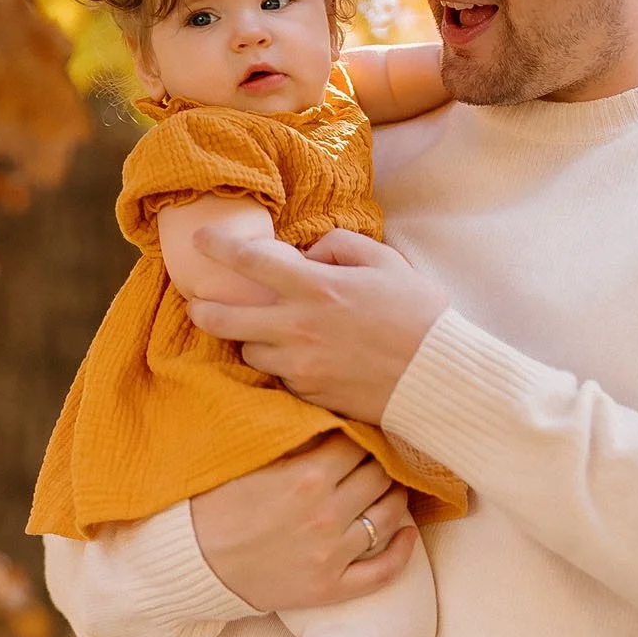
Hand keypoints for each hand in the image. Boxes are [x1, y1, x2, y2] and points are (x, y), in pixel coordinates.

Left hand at [185, 228, 448, 422]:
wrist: (439, 376)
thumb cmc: (420, 314)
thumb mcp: (386, 261)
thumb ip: (339, 246)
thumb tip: (306, 253)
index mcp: (317, 287)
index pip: (250, 261)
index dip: (218, 247)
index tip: (200, 241)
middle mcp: (298, 328)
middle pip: (223, 320)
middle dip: (202, 310)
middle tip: (198, 305)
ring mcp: (300, 367)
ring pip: (248, 352)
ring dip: (249, 340)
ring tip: (263, 333)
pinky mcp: (309, 396)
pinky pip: (278, 378)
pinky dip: (281, 366)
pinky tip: (297, 359)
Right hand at [189, 437, 419, 611]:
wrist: (188, 563)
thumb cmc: (212, 505)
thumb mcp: (247, 460)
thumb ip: (290, 437)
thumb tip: (326, 410)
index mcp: (306, 476)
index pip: (358, 443)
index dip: (359, 434)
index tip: (357, 433)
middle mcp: (326, 515)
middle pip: (378, 475)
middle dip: (378, 462)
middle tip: (373, 458)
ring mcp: (331, 555)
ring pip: (389, 516)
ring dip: (395, 497)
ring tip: (387, 488)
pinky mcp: (330, 588)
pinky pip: (383, 571)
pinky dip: (403, 551)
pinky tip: (408, 533)